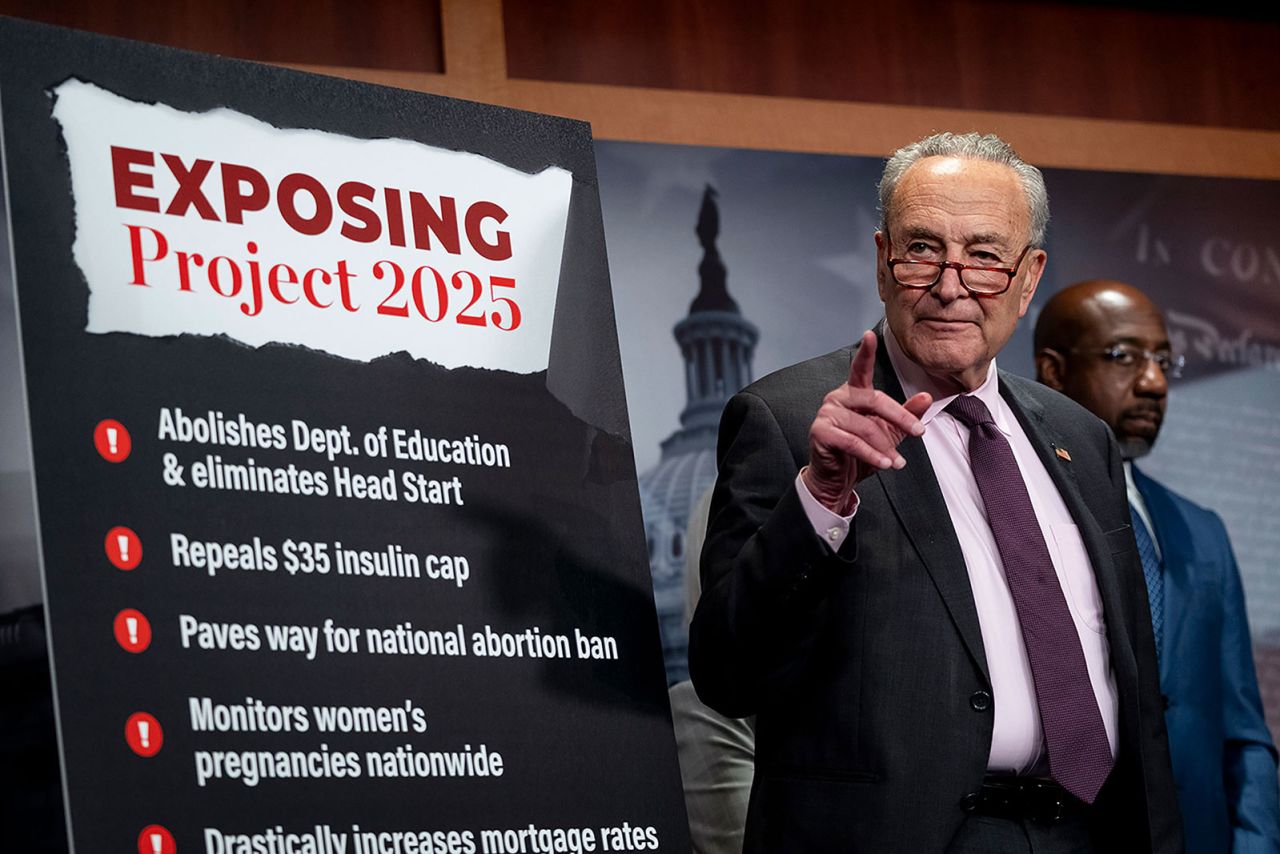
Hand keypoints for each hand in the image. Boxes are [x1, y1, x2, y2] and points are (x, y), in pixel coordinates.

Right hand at [803, 330, 931, 512]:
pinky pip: (853, 442)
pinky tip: (884, 464)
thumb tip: (926, 397)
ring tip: (898, 462)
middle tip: (919, 432)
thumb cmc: (860, 452)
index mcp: (854, 392)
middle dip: (900, 418)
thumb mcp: (889, 432)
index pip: (860, 368)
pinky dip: (872, 455)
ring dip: (886, 447)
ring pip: (866, 426)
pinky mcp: (820, 432)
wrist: (838, 478)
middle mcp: (838, 397)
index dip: (866, 352)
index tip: (869, 335)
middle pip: (875, 400)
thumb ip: (906, 414)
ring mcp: (827, 413)